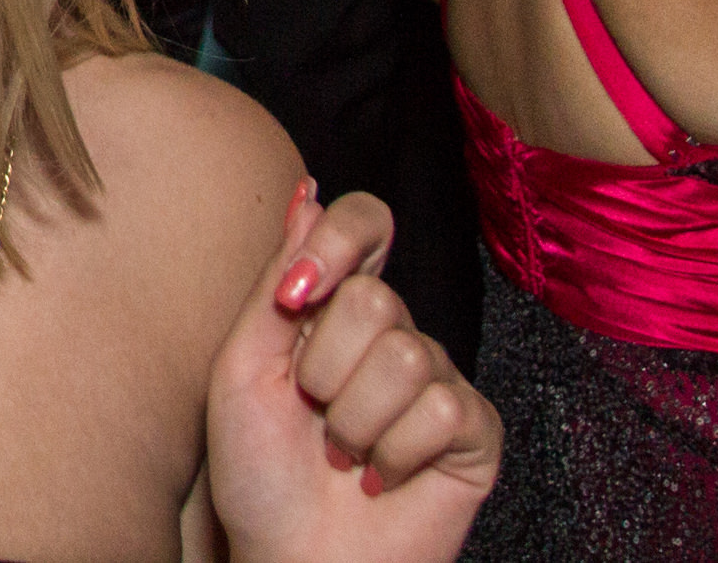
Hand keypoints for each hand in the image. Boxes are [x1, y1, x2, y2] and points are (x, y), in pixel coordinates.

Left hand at [205, 184, 497, 562]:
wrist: (290, 558)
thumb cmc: (258, 472)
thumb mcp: (244, 365)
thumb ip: (279, 280)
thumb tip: (308, 191)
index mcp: (336, 307)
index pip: (367, 222)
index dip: (339, 243)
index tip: (296, 298)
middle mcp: (394, 333)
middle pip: (378, 298)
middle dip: (324, 368)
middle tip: (313, 416)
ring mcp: (438, 381)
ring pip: (410, 356)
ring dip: (355, 420)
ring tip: (344, 455)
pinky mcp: (473, 431)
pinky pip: (444, 409)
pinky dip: (396, 452)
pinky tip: (384, 476)